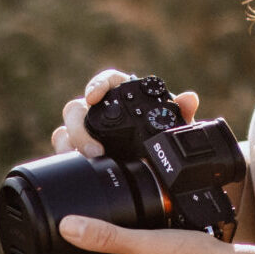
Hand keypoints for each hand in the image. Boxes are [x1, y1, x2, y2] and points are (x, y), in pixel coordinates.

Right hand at [51, 69, 200, 157]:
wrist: (159, 170)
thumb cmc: (164, 141)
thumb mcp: (175, 130)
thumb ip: (182, 113)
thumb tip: (189, 98)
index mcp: (123, 98)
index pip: (106, 82)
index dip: (97, 84)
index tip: (94, 96)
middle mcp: (100, 113)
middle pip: (77, 109)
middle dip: (80, 126)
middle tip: (94, 148)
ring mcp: (87, 133)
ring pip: (66, 130)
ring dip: (70, 143)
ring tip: (87, 160)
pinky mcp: (80, 151)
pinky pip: (65, 150)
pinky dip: (67, 157)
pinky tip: (78, 168)